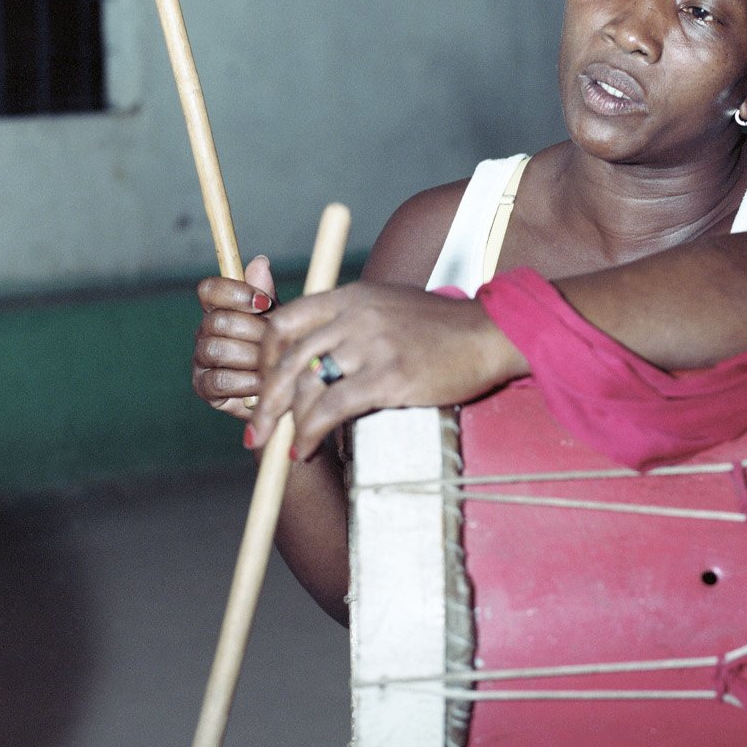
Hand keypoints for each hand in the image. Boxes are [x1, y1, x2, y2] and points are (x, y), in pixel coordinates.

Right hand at [192, 254, 276, 419]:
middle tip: (276, 342)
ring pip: (217, 349)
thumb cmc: (279, 349)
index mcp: (220, 310)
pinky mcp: (203, 388)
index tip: (265, 303)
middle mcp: (205, 332)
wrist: (284, 390)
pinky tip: (262, 383)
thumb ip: (267, 294)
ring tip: (271, 364)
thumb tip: (260, 262)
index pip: (209, 290)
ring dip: (251, 358)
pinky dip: (245, 382)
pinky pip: (219, 380)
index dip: (234, 292)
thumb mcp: (279, 320)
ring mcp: (201, 359)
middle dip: (254, 331)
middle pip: (217, 321)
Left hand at [248, 282, 527, 459]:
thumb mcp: (389, 306)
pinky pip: (332, 408)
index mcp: (351, 296)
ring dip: (288, 424)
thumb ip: (351, 321)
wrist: (489, 333)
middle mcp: (355, 316)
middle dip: (265, 400)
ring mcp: (372, 345)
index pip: (284, 321)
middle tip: (257, 430)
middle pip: (287, 358)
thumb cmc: (442, 328)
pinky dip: (311, 434)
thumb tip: (317, 355)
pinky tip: (308, 450)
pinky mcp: (389, 376)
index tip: (262, 386)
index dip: (264, 358)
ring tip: (286, 447)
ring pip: (306, 386)